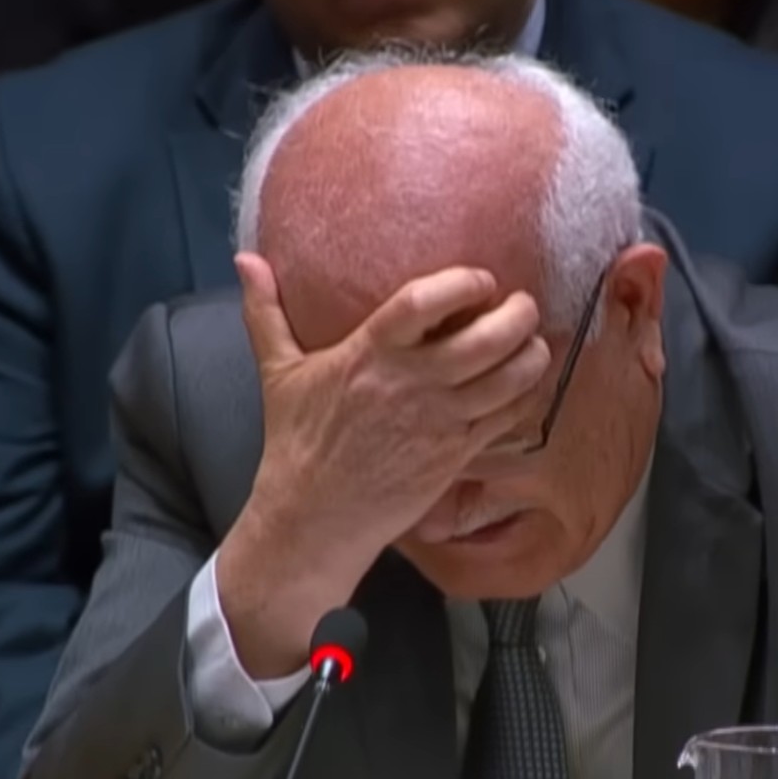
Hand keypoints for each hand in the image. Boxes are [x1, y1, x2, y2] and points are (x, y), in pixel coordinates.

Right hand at [216, 255, 550, 676]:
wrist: (314, 518)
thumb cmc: (297, 443)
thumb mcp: (278, 372)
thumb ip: (266, 312)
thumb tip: (245, 259)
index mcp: (369, 354)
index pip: (424, 302)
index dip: (463, 282)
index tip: (479, 279)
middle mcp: (411, 384)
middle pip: (486, 339)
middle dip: (517, 314)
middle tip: (522, 305)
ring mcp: (440, 422)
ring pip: (508, 379)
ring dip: (531, 354)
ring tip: (532, 340)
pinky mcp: (456, 455)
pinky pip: (507, 418)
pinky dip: (526, 396)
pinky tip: (526, 383)